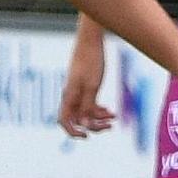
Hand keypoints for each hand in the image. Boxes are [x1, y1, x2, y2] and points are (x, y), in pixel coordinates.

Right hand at [59, 23, 112, 137]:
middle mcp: (71, 96)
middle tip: (109, 126)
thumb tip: (85, 125)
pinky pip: (89, 104)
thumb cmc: (91, 61)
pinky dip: (99, 110)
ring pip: (85, 113)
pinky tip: (110, 111)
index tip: (87, 136)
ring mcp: (78, 91)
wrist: (90, 41)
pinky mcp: (85, 86)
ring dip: (98, 118)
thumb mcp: (92, 86)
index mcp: (69, 96)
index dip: (73, 132)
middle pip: (77, 120)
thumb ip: (88, 106)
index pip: (64, 122)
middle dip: (93, 126)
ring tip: (113, 118)